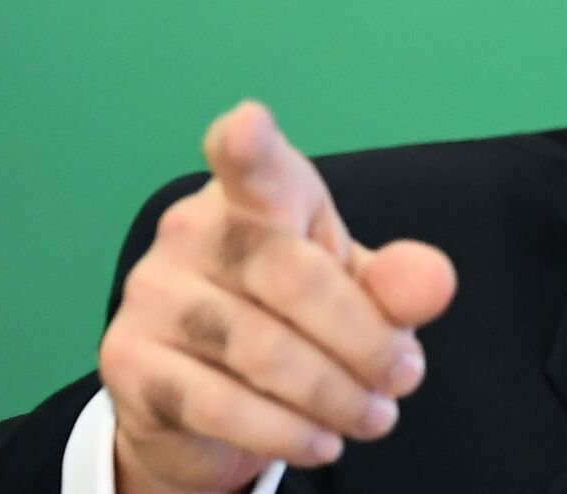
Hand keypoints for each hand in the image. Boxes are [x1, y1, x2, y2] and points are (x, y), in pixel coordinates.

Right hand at [98, 102, 456, 493]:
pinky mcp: (130, 362)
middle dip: (365, 339)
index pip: (251, 165)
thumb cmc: (293, 313)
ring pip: (261, 350)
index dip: (247, 146)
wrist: (203, 397)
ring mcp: (152, 294)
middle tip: (405, 377)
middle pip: (292, 278)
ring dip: (335, 395)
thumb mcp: (355, 290)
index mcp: (254, 194)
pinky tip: (322, 442)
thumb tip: (436, 282)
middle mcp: (192, 230)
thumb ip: (396, 282)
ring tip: (377, 417)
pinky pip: (220, 405)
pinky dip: (286, 433)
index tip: (248, 126)